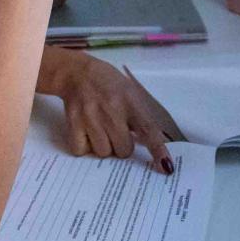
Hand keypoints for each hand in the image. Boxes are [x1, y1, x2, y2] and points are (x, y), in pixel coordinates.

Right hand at [56, 52, 179, 172]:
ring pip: (104, 152)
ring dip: (103, 146)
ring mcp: (91, 116)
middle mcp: (111, 109)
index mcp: (130, 101)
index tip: (166, 166)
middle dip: (122, 146)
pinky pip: (81, 151)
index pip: (148, 129)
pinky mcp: (73, 122)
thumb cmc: (108, 84)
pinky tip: (86, 132)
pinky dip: (84, 147)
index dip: (158, 150)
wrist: (77, 73)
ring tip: (100, 129)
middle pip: (124, 150)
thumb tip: (151, 145)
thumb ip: (141, 118)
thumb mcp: (130, 93)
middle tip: (116, 132)